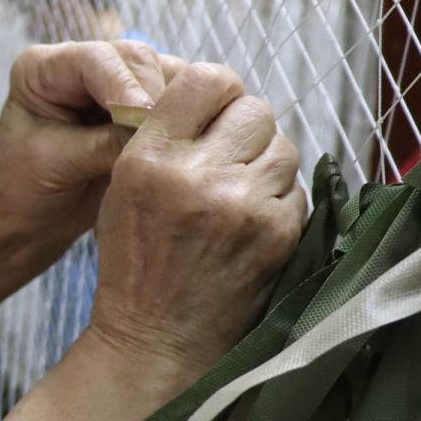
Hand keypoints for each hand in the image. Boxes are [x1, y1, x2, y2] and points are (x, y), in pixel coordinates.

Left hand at [0, 41, 178, 238]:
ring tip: (182, 144)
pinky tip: (188, 146)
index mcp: (43, 68)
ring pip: (164, 76)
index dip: (126, 86)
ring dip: (179, 107)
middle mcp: (80, 66)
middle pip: (138, 60)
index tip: (146, 118)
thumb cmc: (20, 193)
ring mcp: (111, 85)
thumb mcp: (57, 165)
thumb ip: (105, 144)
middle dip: (157, 98)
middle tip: (172, 139)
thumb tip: (157, 132)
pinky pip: (174, 103)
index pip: (96, 60)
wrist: (22, 226)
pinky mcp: (136, 110)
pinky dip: (184, 120)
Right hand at [89, 63, 304, 374]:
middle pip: (255, 110)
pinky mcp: (277, 233)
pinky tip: (251, 228)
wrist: (155, 340)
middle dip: (246, 132)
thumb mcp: (123, 189)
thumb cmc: (136, 265)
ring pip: (284, 148)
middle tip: (230, 162)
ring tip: (238, 199)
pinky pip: (297, 191)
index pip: (208, 79)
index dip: (218, 94)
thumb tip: (218, 97)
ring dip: (267, 167)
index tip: (215, 115)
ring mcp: (242, 204)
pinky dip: (279, 204)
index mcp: (150, 158)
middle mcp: (197, 174)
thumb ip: (164, 137)